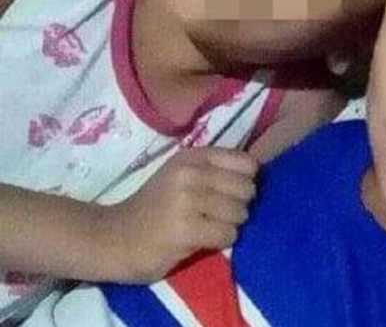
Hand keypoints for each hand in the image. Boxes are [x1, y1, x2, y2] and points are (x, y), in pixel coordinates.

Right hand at [99, 147, 257, 282]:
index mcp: (193, 156)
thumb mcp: (182, 177)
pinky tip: (199, 241)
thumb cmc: (155, 208)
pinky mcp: (186, 228)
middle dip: (238, 207)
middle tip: (215, 216)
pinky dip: (220, 242)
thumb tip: (258, 175)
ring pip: (241, 214)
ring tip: (205, 228)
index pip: (247, 163)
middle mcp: (190, 172)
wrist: (114, 237)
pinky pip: (228, 235)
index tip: (228, 194)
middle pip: (248, 190)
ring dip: (228, 226)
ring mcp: (187, 200)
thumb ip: (215, 171)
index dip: (245, 182)